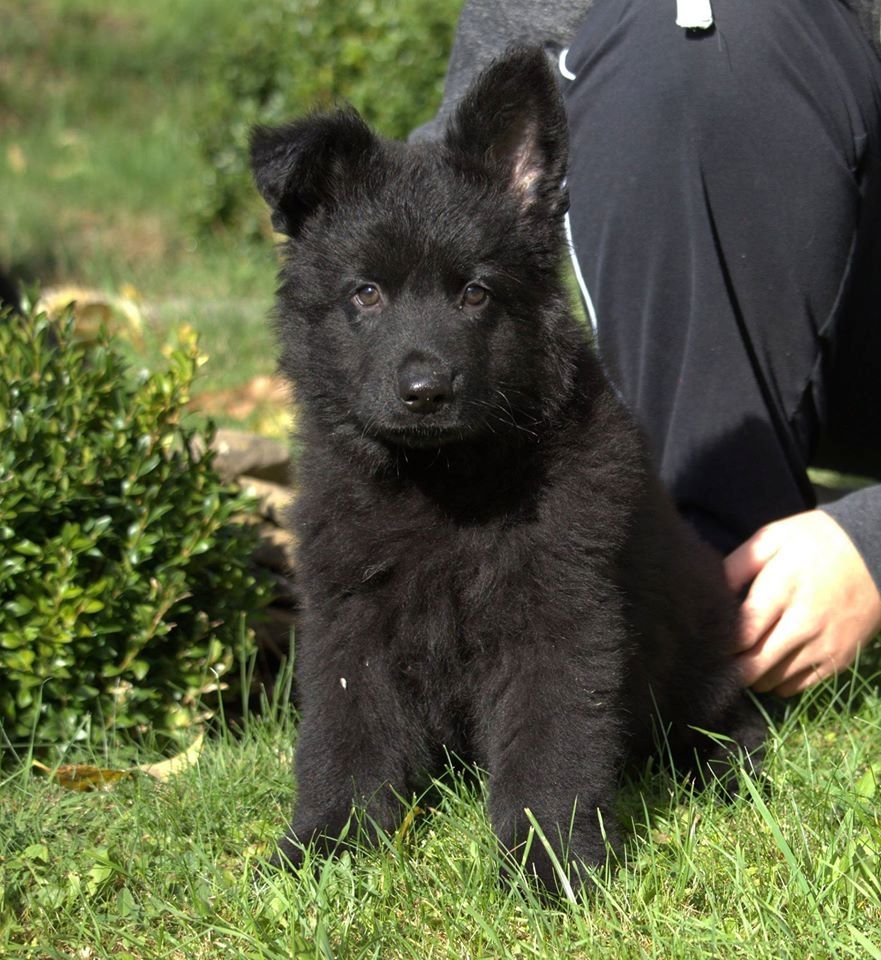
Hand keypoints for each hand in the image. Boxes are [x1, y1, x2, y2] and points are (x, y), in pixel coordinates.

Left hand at [724, 510, 880, 696]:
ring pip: (773, 681)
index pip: (741, 635)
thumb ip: (738, 565)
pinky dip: (778, 681)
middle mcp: (803, 624)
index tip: (709, 641)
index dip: (720, 645)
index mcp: (782, 591)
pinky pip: (797, 686)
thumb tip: (712, 593)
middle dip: (730, 667)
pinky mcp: (838, 659)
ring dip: (753, 674)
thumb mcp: (772, 538)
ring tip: (745, 657)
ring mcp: (823, 645)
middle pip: (753, 666)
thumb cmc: (815, 542)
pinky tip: (772, 662)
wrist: (876, 553)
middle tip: (719, 659)